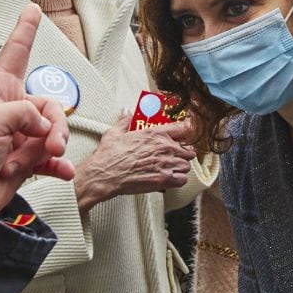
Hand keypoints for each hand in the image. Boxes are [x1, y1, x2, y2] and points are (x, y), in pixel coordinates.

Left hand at [0, 4, 74, 213]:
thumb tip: (45, 126)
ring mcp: (21, 137)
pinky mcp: (27, 160)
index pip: (14, 54)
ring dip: (55, 147)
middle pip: (50, 105)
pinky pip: (54, 159)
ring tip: (46, 158)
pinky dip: (60, 166)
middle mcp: (12, 111)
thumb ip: (24, 112)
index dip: (24, 32)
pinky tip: (64, 171)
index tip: (31, 10)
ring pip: (55, 133)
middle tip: (50, 143)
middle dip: (55, 124)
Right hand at [74, 113, 195, 213]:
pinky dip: (178, 181)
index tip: (188, 133)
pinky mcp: (164, 179)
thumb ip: (125, 121)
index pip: (183, 128)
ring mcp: (166, 164)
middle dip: (183, 154)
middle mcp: (164, 147)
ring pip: (186, 166)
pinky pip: (182, 180)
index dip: (188, 131)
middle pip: (187, 150)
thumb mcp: (115, 132)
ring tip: (171, 170)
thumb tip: (127, 112)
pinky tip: (170, 180)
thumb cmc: (109, 155)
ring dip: (180, 168)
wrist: (105, 174)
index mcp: (155, 133)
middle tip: (175, 157)